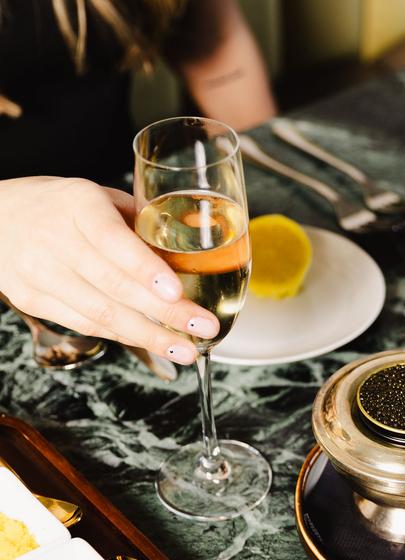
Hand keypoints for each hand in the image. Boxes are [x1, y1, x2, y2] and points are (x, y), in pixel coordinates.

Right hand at [0, 176, 218, 363]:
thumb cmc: (60, 207)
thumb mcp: (100, 197)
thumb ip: (142, 221)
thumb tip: (197, 241)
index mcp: (78, 205)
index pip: (112, 241)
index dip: (145, 270)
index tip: (176, 292)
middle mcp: (55, 239)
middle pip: (114, 286)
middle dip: (165, 313)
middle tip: (202, 328)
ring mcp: (39, 273)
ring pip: (101, 314)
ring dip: (149, 337)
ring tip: (186, 349)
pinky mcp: (32, 300)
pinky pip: (86, 325)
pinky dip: (124, 337)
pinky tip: (153, 343)